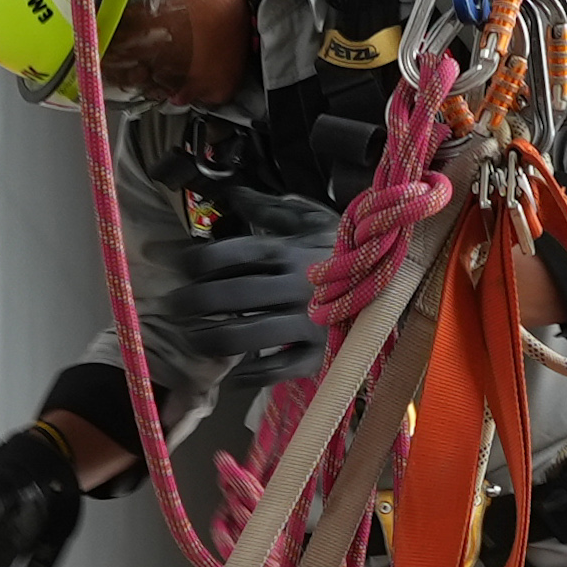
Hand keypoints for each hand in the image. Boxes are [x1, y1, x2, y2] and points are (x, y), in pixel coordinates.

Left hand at [152, 188, 336, 384]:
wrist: (393, 278)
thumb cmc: (340, 248)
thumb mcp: (307, 220)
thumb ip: (267, 208)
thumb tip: (232, 192)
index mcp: (291, 251)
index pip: (234, 255)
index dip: (199, 261)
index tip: (179, 266)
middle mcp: (299, 285)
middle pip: (235, 295)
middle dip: (195, 303)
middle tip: (173, 307)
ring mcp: (311, 322)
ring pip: (251, 335)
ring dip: (213, 339)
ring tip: (192, 340)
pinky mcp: (322, 354)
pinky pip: (280, 370)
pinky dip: (252, 374)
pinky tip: (233, 374)